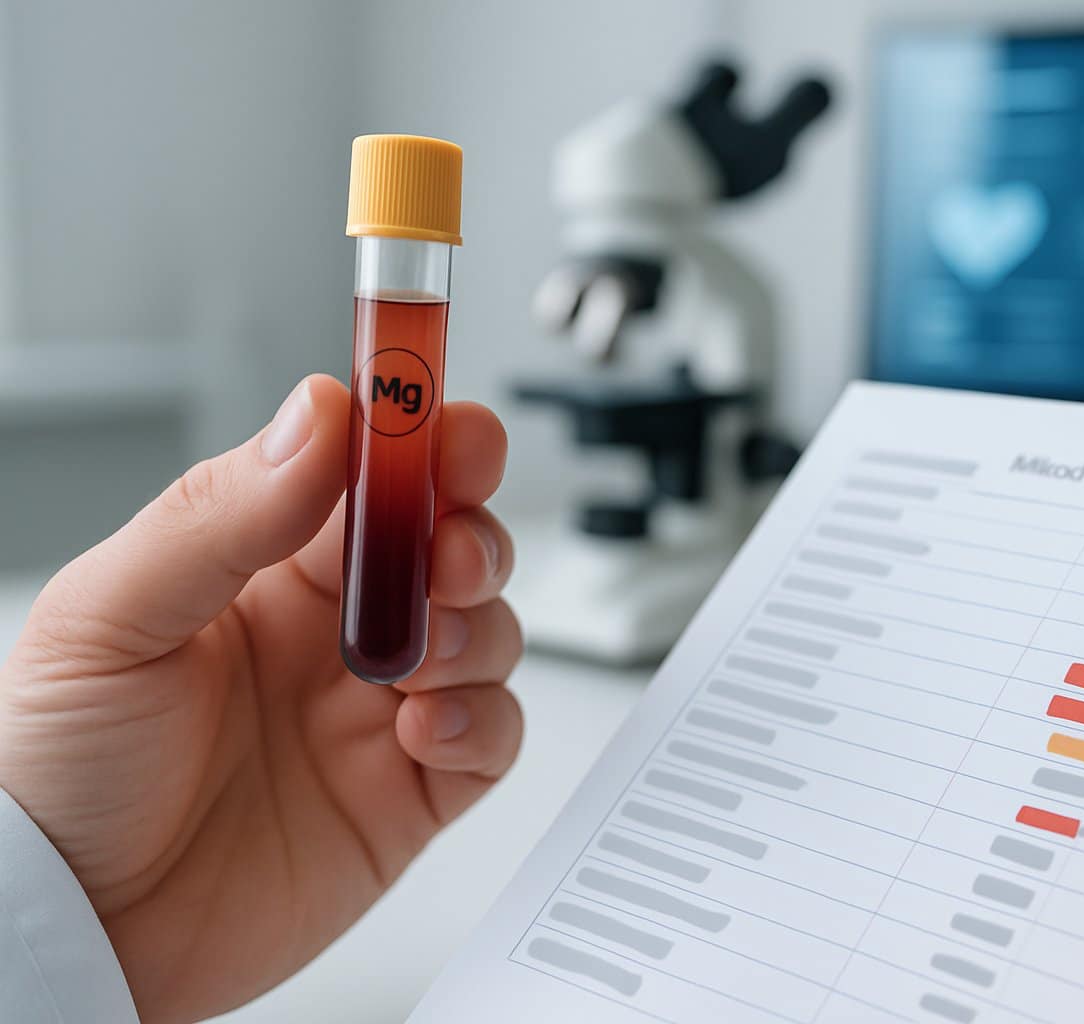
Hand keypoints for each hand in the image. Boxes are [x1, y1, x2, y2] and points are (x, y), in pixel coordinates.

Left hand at [0, 375, 523, 1022]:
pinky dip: (483, 721)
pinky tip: (423, 729)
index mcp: (262, 566)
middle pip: (449, 540)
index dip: (418, 432)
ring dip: (477, 626)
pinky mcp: (411, 791)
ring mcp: (376, 708)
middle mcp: (332, 628)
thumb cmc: (58, 771)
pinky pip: (494, 736)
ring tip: (418, 658)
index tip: (444, 415)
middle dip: (469, 530)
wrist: (72, 930)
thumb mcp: (109, 619)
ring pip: (487, 629)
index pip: (365, 470)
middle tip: (446, 553)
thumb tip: (319, 417)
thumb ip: (221, 515)